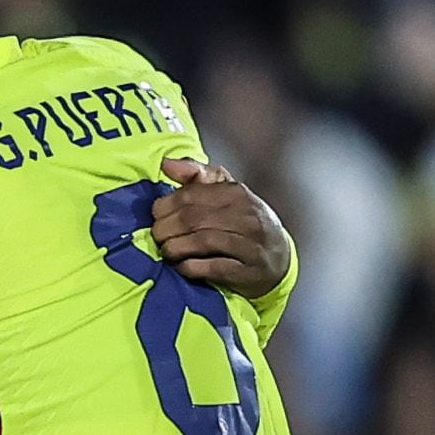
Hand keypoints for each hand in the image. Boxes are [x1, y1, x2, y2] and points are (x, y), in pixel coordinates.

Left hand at [152, 156, 293, 299]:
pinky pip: (213, 267)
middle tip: (157, 237)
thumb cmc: (243, 222)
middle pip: (192, 219)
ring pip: (202, 241)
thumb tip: (166, 163)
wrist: (278, 257)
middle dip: (166, 229)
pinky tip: (182, 266)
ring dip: (175, 248)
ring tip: (167, 251)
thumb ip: (196, 175)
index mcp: (236, 193)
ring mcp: (249, 244)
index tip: (156, 216)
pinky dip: (191, 267)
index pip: (189, 195)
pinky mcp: (248, 270)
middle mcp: (245, 216)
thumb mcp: (225, 192)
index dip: (165, 207)